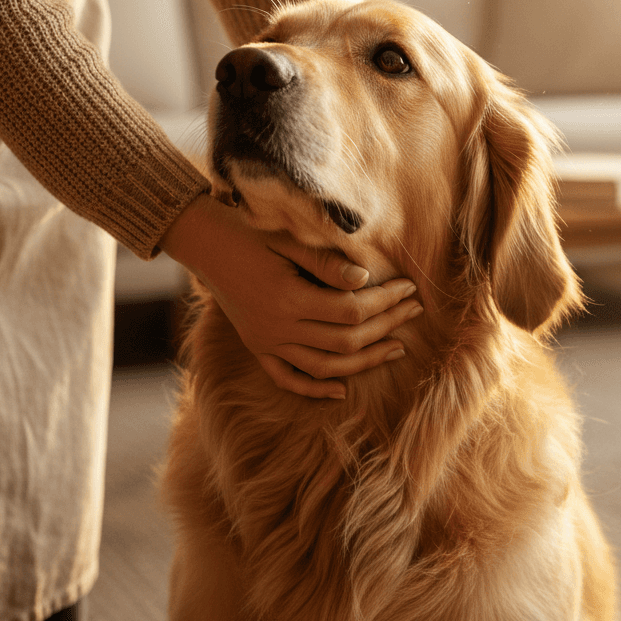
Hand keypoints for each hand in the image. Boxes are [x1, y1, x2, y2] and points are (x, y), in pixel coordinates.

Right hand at [158, 193, 421, 397]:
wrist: (205, 243)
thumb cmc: (251, 231)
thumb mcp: (288, 239)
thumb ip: (326, 263)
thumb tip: (365, 280)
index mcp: (289, 298)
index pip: (351, 310)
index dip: (385, 301)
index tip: (409, 287)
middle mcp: (278, 328)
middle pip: (345, 341)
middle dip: (386, 327)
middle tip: (414, 311)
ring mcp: (266, 343)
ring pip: (323, 367)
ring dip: (363, 362)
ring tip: (395, 348)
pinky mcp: (257, 348)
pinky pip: (288, 378)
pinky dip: (315, 387)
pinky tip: (341, 389)